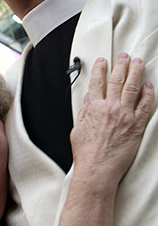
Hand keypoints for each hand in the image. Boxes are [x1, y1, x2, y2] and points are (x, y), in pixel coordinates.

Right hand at [50, 54, 153, 225]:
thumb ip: (84, 111)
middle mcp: (110, 107)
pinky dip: (148, 93)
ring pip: (133, 87)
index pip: (98, 81)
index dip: (100, 68)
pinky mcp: (137, 125)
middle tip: (125, 56)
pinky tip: (150, 86)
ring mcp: (126, 115)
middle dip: (122, 64)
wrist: (97, 170)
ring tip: (139, 62)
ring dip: (137, 72)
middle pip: (118, 79)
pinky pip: (146, 105)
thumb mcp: (77, 128)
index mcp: (93, 106)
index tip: (103, 60)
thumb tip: (89, 98)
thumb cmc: (85, 152)